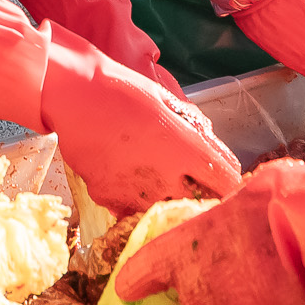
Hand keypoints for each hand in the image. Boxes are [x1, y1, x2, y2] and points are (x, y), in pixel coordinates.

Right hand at [42, 28, 242, 211]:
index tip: (226, 183)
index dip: (230, 183)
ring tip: (163, 187)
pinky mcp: (109, 198)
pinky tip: (133, 185)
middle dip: (203, 199)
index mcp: (184, 148)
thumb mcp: (167, 101)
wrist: (74, 95)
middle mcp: (164, 176)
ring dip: (169, 203)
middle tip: (198, 190)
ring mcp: (135, 192)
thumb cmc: (123, 91)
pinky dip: (136, 203)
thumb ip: (194, 128)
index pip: (226, 181)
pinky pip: (131, 211)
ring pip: (166, 212)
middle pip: (200, 205)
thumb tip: (213, 148)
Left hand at [114, 162, 304, 304]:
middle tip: (258, 269)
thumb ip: (238, 217)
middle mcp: (203, 303)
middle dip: (223, 294)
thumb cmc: (288, 206)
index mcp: (187, 256)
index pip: (151, 268)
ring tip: (294, 287)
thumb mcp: (254, 193)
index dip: (142, 276)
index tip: (128, 287)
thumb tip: (247, 218)